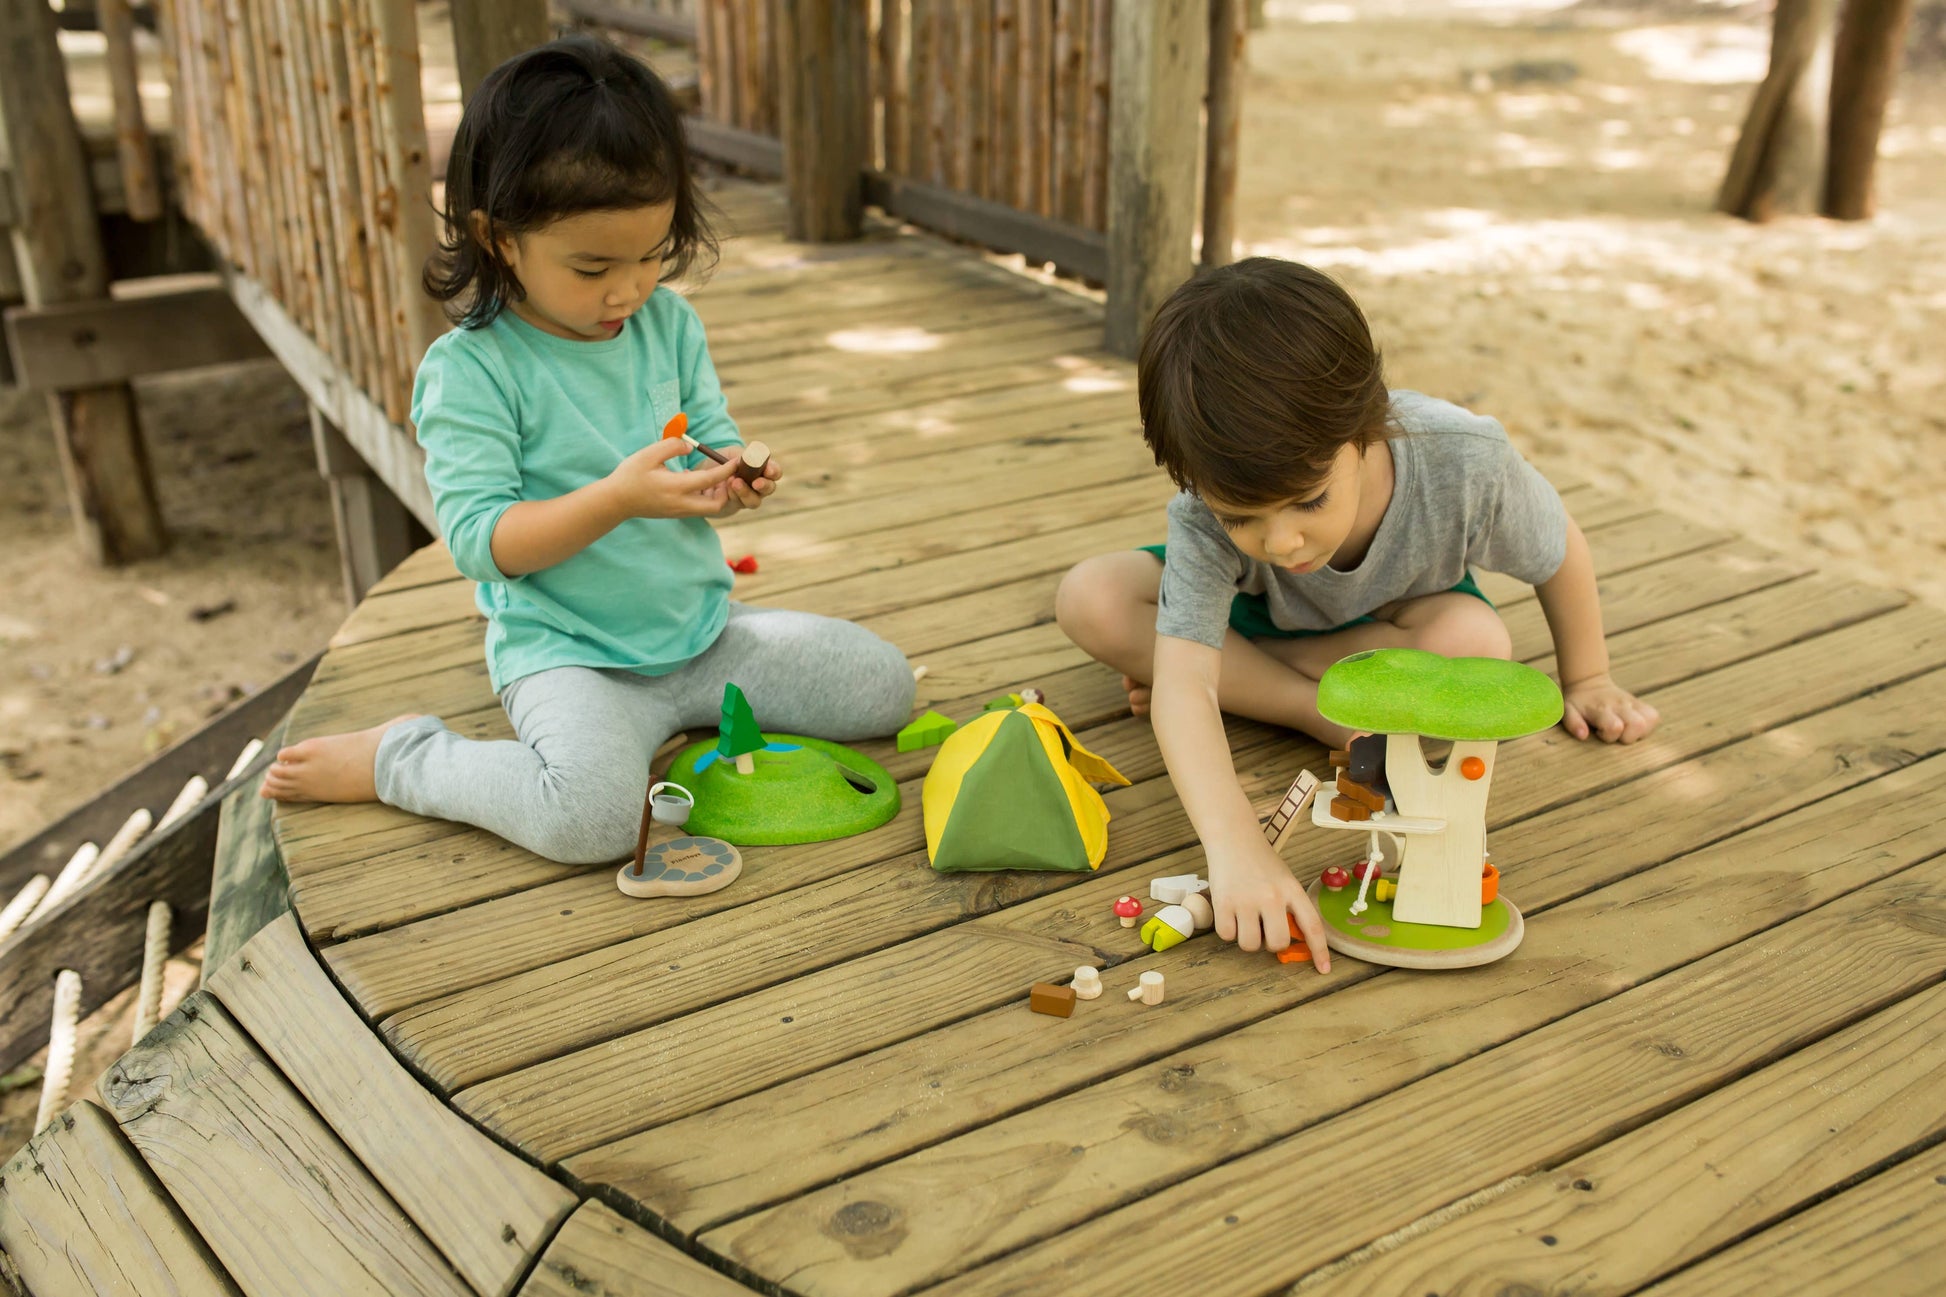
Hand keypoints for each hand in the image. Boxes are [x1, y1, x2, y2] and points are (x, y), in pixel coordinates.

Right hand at [605, 438, 738, 519]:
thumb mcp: (649, 454)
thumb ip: (671, 446)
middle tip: (731, 474)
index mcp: (675, 487)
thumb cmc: (630, 474)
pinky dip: (707, 497)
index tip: (738, 460)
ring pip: (710, 509)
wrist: (616, 501)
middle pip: (717, 504)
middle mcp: (681, 503)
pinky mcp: (677, 513)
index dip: (726, 469)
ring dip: (719, 495)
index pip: (709, 479)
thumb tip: (690, 446)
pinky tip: (702, 481)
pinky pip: (700, 508)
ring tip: (720, 477)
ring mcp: (680, 511)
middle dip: (728, 491)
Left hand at [725, 447, 782, 513]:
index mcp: (762, 470)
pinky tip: (724, 488)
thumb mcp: (731, 453)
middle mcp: (758, 485)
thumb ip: (742, 456)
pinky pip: (737, 504)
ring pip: (754, 501)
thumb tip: (748, 459)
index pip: (775, 472)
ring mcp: (747, 497)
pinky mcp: (734, 506)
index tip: (768, 471)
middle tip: (756, 483)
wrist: (705, 474)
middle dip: (764, 486)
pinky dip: (732, 495)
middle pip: (769, 489)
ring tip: (734, 482)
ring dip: (745, 492)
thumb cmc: (723, 461)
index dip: (774, 471)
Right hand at [1207, 834, 1330, 972]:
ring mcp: (1246, 900)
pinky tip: (1229, 913)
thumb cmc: (1260, 862)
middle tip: (1264, 928)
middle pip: (1277, 943)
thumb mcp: (1284, 879)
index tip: (1323, 969)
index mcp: (1292, 890)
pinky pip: (1227, 936)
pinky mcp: (1223, 902)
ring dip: (1247, 938)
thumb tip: (1289, 940)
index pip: (1312, 926)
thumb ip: (1289, 906)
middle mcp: (1272, 896)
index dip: (1319, 951)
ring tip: (1244, 918)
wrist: (1232, 838)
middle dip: (1271, 943)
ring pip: (1250, 944)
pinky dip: (1228, 930)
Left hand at [1562, 672, 1659, 742]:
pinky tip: (1633, 727)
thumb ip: (1573, 724)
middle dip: (1628, 737)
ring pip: (1650, 719)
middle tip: (1615, 733)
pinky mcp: (1640, 703)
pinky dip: (1648, 726)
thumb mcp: (1567, 711)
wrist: (1589, 683)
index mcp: (1601, 709)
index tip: (1599, 733)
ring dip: (1640, 732)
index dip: (1609, 736)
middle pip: (1637, 725)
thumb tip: (1583, 736)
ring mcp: (1632, 703)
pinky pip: (1654, 715)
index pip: (1614, 727)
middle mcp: (1620, 705)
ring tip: (1625, 731)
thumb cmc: (1577, 702)